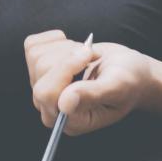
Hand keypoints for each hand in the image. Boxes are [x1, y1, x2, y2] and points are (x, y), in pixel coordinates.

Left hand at [25, 31, 160, 135]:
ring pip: (36, 56)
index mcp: (69, 121)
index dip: (65, 69)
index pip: (46, 93)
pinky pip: (33, 45)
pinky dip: (54, 40)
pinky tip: (72, 49)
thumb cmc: (129, 82)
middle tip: (92, 56)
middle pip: (41, 71)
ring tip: (87, 57)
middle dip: (69, 56)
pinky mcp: (39, 69)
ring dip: (66, 48)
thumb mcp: (117, 87)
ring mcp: (43, 89)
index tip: (88, 55)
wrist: (128, 71)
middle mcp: (51, 108)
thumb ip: (92, 95)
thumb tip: (64, 103)